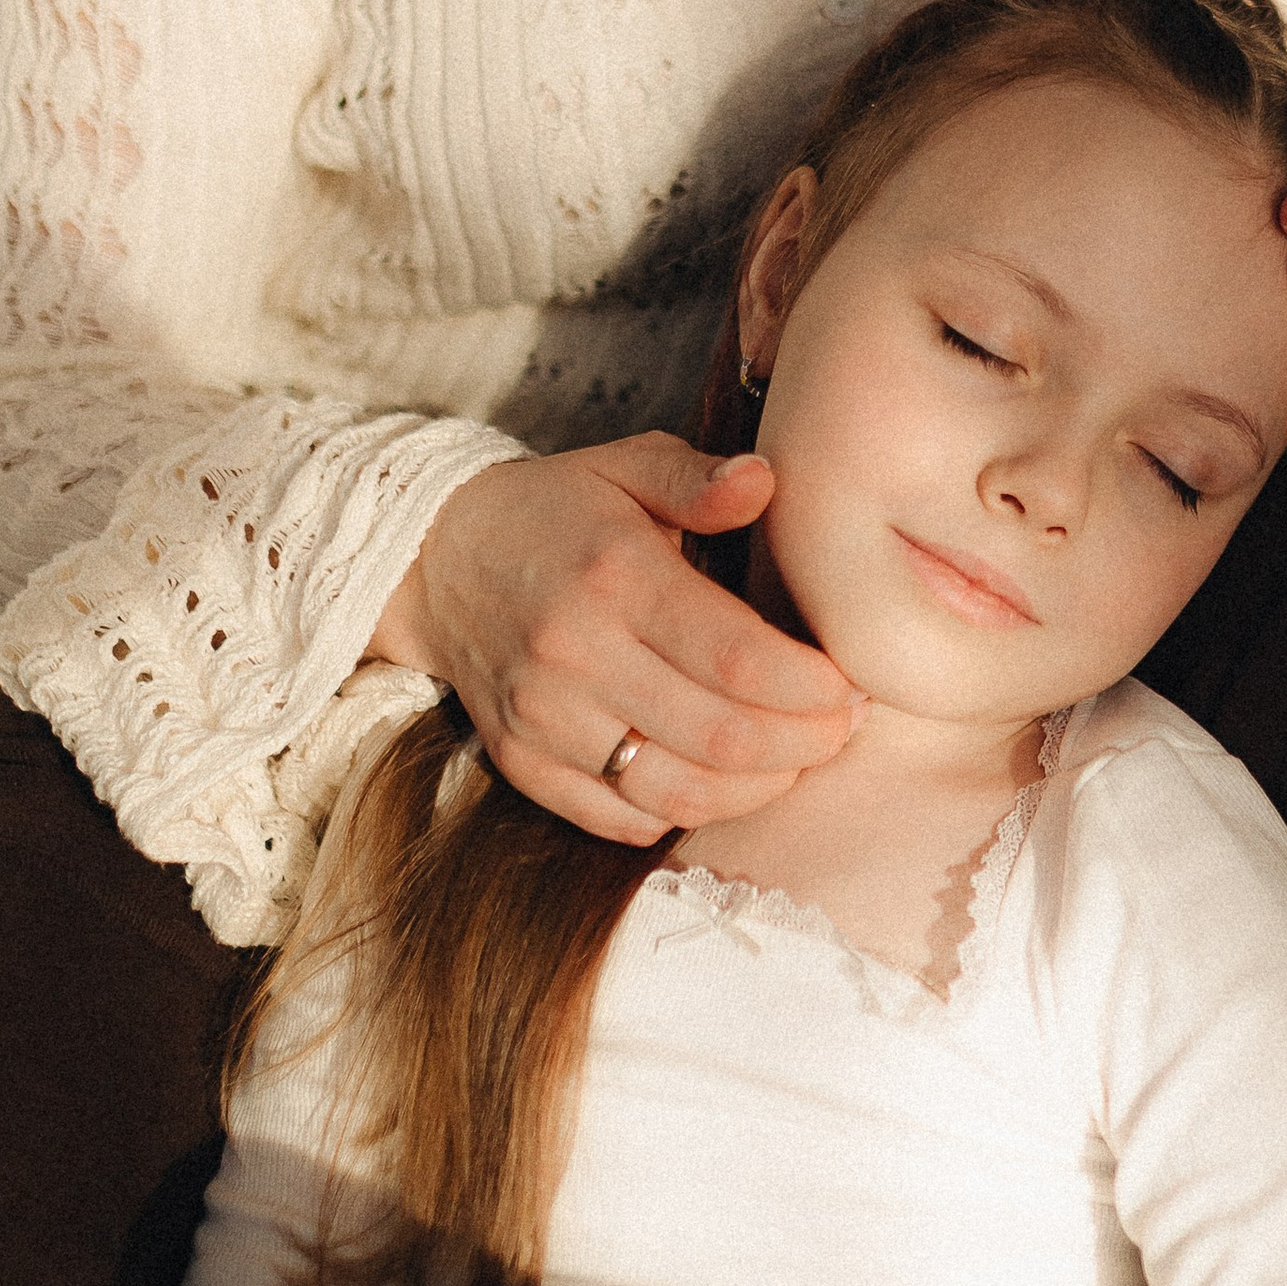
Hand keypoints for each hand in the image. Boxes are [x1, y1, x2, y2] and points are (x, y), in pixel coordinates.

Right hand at [368, 434, 862, 842]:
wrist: (436, 560)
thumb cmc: (556, 512)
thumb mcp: (626, 466)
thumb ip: (700, 478)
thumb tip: (766, 482)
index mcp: (615, 577)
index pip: (739, 661)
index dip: (812, 689)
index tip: (850, 686)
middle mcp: (575, 656)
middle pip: (721, 738)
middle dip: (805, 744)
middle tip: (841, 726)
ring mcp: (543, 720)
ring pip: (679, 793)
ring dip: (757, 789)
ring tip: (794, 757)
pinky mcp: (523, 765)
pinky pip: (624, 819)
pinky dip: (687, 810)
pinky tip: (720, 777)